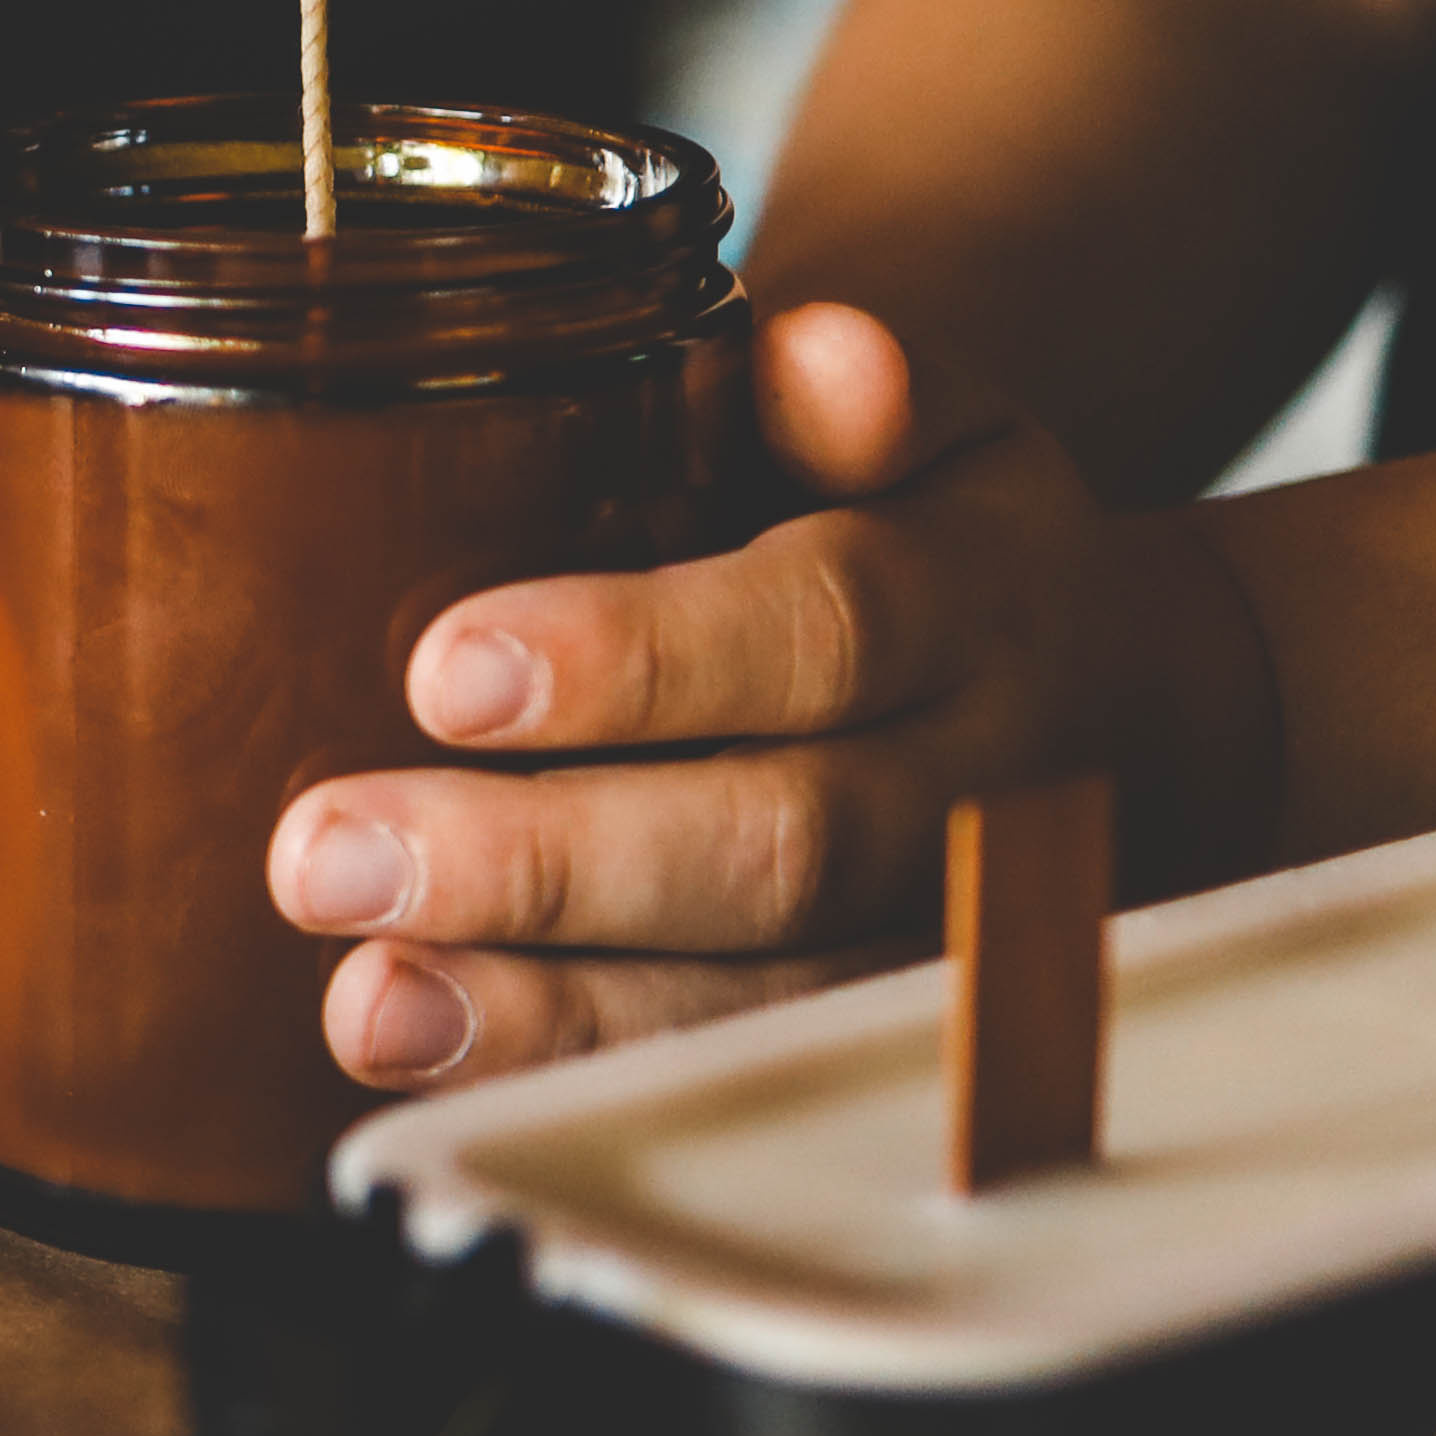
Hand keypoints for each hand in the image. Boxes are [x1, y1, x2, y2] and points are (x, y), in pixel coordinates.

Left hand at [263, 301, 1274, 1086]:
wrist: (1107, 702)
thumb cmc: (919, 533)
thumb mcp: (913, 424)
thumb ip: (833, 388)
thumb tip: (820, 352)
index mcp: (978, 591)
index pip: (829, 626)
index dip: (641, 658)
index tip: (444, 672)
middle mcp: (979, 776)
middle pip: (782, 841)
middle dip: (546, 861)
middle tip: (328, 854)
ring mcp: (937, 928)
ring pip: (761, 997)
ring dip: (550, 1014)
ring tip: (367, 998)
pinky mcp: (873, 1032)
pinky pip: (730, 1082)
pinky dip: (574, 1083)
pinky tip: (433, 1063)